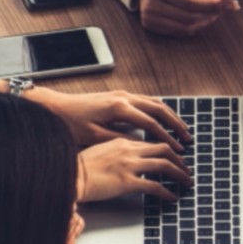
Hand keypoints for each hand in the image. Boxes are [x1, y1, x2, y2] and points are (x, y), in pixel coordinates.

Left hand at [28, 87, 190, 149]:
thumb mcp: (95, 136)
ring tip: (181, 128)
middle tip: (188, 138)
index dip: (166, 138)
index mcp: (119, 108)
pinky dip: (158, 110)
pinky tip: (163, 118)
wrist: (54, 106)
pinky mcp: (118, 95)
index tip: (177, 149)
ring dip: (170, 115)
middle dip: (176, 124)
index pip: (151, 124)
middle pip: (159, 109)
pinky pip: (146, 100)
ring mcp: (122, 94)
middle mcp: (124, 97)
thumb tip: (143, 147)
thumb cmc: (70, 123)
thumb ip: (121, 140)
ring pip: (154, 102)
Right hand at [77, 139, 190, 201]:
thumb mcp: (100, 152)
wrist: (68, 176)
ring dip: (179, 173)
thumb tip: (128, 160)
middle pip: (164, 150)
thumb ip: (117, 152)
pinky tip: (171, 197)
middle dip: (179, 159)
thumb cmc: (78, 168)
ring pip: (165, 165)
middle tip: (186, 168)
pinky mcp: (127, 182)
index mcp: (122, 142)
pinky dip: (167, 192)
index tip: (174, 156)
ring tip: (186, 181)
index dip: (167, 150)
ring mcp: (129, 165)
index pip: (152, 143)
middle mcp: (129, 151)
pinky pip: (155, 186)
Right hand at [136, 0, 239, 35]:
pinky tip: (203, 17)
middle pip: (189, 17)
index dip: (212, 5)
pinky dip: (195, 26)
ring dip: (205, 21)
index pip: (190, 2)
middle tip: (226, 5)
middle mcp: (150, 4)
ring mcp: (149, 17)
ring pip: (186, 28)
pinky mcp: (150, 25)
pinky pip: (179, 31)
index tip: (231, 3)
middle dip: (212, 13)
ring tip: (216, 11)